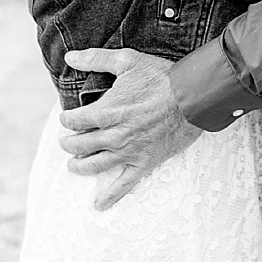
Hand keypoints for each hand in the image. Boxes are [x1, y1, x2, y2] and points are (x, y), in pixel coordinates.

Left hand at [57, 48, 202, 210]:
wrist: (194, 97)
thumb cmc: (162, 77)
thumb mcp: (128, 61)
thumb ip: (96, 59)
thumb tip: (71, 56)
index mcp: (107, 111)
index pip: (75, 121)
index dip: (67, 120)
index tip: (68, 118)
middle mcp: (114, 135)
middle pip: (80, 145)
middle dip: (70, 143)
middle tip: (68, 141)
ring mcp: (129, 151)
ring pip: (94, 165)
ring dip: (79, 166)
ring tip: (74, 165)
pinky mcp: (144, 163)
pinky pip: (124, 185)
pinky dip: (110, 197)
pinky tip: (99, 205)